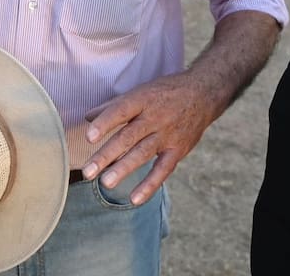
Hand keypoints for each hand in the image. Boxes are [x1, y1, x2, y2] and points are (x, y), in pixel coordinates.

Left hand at [81, 71, 215, 205]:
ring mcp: (167, 135)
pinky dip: (149, 185)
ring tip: (105, 183)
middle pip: (128, 137)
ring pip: (143, 154)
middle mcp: (154, 117)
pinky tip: (134, 199)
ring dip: (123, 169)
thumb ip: (113, 106)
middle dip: (106, 155)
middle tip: (87, 172)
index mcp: (142, 99)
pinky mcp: (178, 150)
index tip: (88, 137)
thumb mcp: (140, 92)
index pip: (121, 111)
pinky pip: (163, 169)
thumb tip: (87, 117)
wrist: (202, 94)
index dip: (105, 123)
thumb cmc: (164, 92)